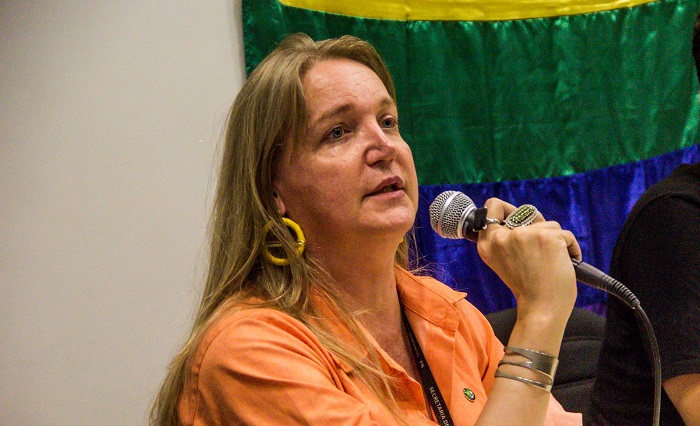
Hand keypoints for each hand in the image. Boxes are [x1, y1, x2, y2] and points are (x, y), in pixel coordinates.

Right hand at [476, 198, 579, 331]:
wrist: (541, 310)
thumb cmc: (528, 289)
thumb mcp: (505, 261)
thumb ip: (506, 239)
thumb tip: (527, 217)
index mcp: (487, 243)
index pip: (492, 206)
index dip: (507, 209)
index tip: (518, 221)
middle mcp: (502, 237)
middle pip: (524, 211)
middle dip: (538, 224)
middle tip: (541, 246)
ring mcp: (523, 235)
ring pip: (547, 223)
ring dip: (555, 240)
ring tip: (551, 261)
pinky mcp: (546, 237)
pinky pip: (565, 234)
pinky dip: (570, 248)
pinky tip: (565, 263)